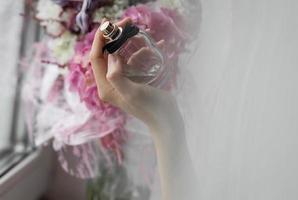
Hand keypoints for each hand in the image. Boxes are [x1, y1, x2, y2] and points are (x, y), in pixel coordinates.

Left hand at [90, 18, 178, 136]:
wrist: (166, 119)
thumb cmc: (149, 107)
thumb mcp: (132, 92)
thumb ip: (116, 76)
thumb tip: (111, 56)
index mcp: (106, 86)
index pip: (96, 57)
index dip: (100, 40)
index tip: (110, 25)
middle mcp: (111, 82)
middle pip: (108, 53)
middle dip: (117, 37)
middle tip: (128, 23)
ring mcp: (123, 80)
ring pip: (123, 54)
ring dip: (132, 43)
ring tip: (143, 34)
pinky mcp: (135, 78)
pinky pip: (135, 60)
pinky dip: (144, 51)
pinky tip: (157, 46)